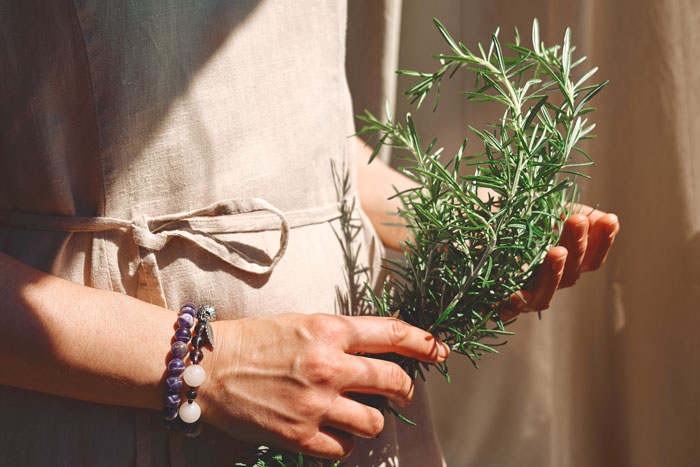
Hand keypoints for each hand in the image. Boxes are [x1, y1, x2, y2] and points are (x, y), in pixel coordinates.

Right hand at [199, 313, 448, 458]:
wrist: (210, 367)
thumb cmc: (255, 340)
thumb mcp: (301, 323)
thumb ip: (340, 335)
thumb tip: (377, 348)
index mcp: (329, 331)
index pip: (392, 334)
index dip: (423, 343)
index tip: (439, 351)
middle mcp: (328, 366)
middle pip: (393, 381)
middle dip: (405, 389)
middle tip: (402, 393)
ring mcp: (315, 403)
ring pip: (375, 422)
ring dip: (374, 421)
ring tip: (360, 416)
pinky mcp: (300, 435)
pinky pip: (345, 448)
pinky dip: (345, 442)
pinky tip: (332, 433)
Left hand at [499, 205, 619, 319]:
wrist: (474, 231)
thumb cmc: (515, 221)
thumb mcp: (546, 209)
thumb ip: (573, 211)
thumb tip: (603, 218)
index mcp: (564, 264)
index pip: (591, 258)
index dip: (603, 241)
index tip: (609, 219)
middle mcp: (547, 283)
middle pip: (570, 273)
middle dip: (576, 245)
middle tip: (577, 220)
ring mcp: (524, 295)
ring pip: (543, 295)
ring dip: (552, 274)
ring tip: (556, 252)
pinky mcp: (494, 302)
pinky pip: (505, 311)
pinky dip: (511, 306)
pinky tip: (515, 296)